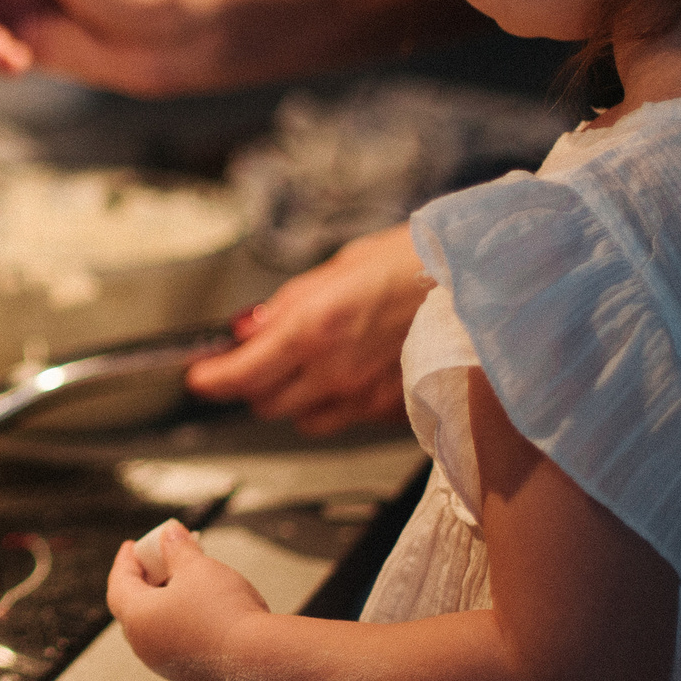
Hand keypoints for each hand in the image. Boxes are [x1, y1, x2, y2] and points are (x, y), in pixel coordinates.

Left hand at [105, 520, 268, 680]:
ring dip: (166, 600)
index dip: (125, 561)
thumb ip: (177, 548)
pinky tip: (202, 607)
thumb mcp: (197, 567)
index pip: (119, 584)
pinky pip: (176, 641)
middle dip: (147, 579)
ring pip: (157, 626)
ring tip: (187, 579)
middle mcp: (145, 647)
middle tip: (160, 558)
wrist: (259, 660)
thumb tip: (169, 535)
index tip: (132, 546)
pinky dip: (181, 620)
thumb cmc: (223, 613)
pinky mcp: (190, 675)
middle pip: (135, 606)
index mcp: (137, 619)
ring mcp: (167, 664)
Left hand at [184, 223, 430, 433]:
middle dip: (252, 385)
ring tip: (305, 366)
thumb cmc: (417, 261)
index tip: (200, 375)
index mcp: (313, 328)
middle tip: (254, 360)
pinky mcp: (390, 411)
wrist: (481, 283)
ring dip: (291, 399)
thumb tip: (251, 327)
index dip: (212, 379)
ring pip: (303, 419)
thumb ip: (289, 303)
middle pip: (265, 404)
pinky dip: (332, 403)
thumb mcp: (338, 267)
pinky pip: (343, 419)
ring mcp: (364, 397)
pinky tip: (346, 373)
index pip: (241, 374)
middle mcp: (334, 371)